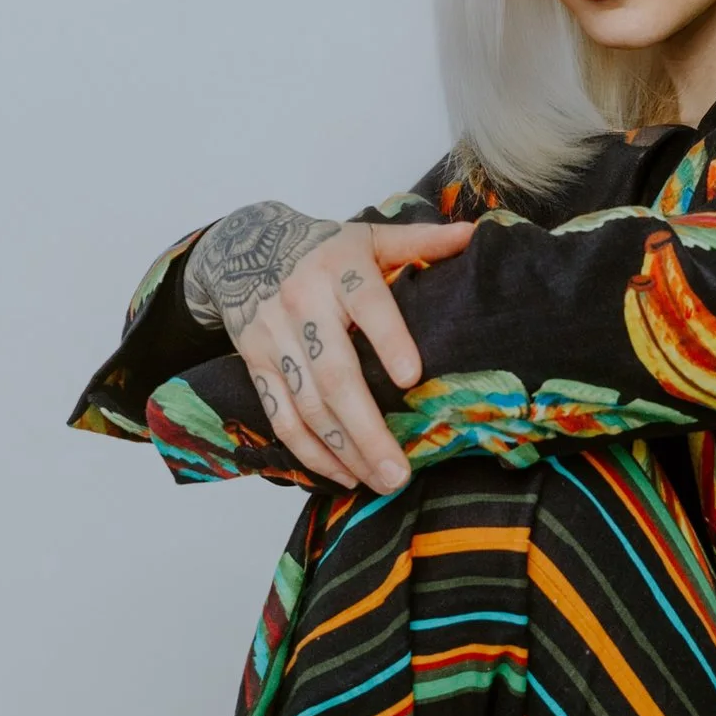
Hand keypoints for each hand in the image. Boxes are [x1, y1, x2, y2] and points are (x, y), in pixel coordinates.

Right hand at [183, 201, 475, 490]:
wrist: (241, 246)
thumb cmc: (322, 249)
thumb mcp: (368, 236)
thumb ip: (419, 241)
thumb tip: (474, 234)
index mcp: (340, 269)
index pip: (368, 305)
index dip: (388, 340)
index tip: (412, 378)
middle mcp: (304, 305)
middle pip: (335, 375)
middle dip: (368, 429)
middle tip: (400, 471)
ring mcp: (275, 339)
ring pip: (308, 405)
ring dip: (343, 450)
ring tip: (380, 481)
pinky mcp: (255, 364)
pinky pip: (280, 417)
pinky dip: (308, 452)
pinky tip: (342, 475)